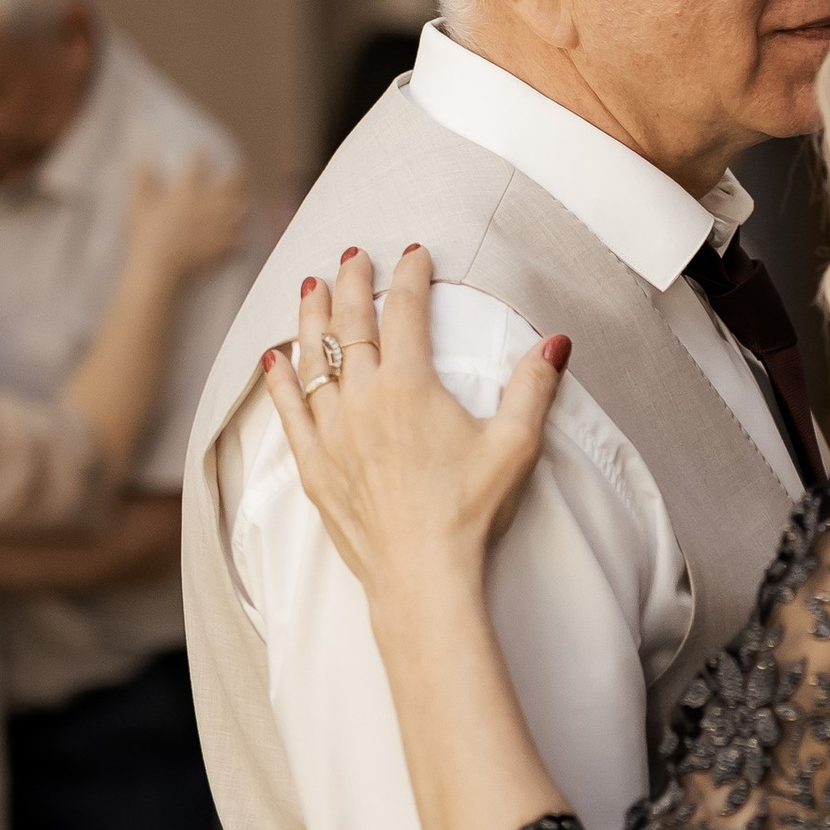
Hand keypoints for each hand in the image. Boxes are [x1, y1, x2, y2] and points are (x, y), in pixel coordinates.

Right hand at [123, 152, 247, 282]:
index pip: (197, 166)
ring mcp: (218, 227)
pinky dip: (240, 240)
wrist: (157, 270)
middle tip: (235, 174)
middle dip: (234, 177)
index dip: (200, 156)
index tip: (201, 152)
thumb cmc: (144, 237)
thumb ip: (142, 180)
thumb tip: (142, 159)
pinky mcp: (223, 249)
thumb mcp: (138, 206)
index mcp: (186, 193)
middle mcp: (207, 206)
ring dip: (240, 206)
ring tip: (241, 205)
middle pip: (230, 184)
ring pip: (240, 211)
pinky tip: (239, 240)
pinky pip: (239, 242)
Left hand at [263, 244, 568, 600]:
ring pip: (313, 359)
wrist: (422, 575)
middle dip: (352, 282)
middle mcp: (362, 400)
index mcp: (409, 386)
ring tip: (310, 286)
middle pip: (350, 324)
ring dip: (311, 317)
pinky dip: (279, 381)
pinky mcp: (314, 467)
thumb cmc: (470, 512)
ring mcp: (332, 433)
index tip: (414, 254)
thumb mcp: (515, 445)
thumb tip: (556, 340)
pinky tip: (273, 359)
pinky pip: (288, 412)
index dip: (410, 277)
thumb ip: (533, 387)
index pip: (405, 312)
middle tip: (352, 254)